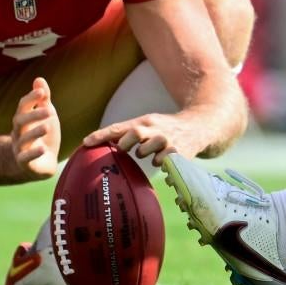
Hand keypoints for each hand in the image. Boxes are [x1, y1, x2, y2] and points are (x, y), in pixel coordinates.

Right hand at [10, 77, 60, 178]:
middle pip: (20, 122)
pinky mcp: (25, 163)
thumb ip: (43, 99)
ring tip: (46, 127)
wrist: (40, 163)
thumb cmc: (42, 134)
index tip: (42, 92)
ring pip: (23, 140)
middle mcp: (18, 133)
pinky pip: (25, 159)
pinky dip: (33, 154)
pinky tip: (42, 149)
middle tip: (49, 111)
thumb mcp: (46, 114)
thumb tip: (39, 79)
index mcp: (24, 119)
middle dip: (33, 115)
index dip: (31, 98)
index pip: (23, 106)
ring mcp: (20, 148)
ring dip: (34, 133)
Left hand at [82, 112, 201, 163]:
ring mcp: (167, 140)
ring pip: (147, 151)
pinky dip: (160, 163)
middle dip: (126, 143)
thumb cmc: (166, 128)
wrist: (199, 125)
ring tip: (152, 153)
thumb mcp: (149, 124)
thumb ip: (128, 134)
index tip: (86, 143)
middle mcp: (155, 128)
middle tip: (126, 149)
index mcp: (145, 121)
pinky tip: (166, 160)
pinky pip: (162, 163)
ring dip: (145, 154)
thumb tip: (103, 146)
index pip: (119, 127)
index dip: (102, 135)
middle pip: (134, 134)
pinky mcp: (179, 152)